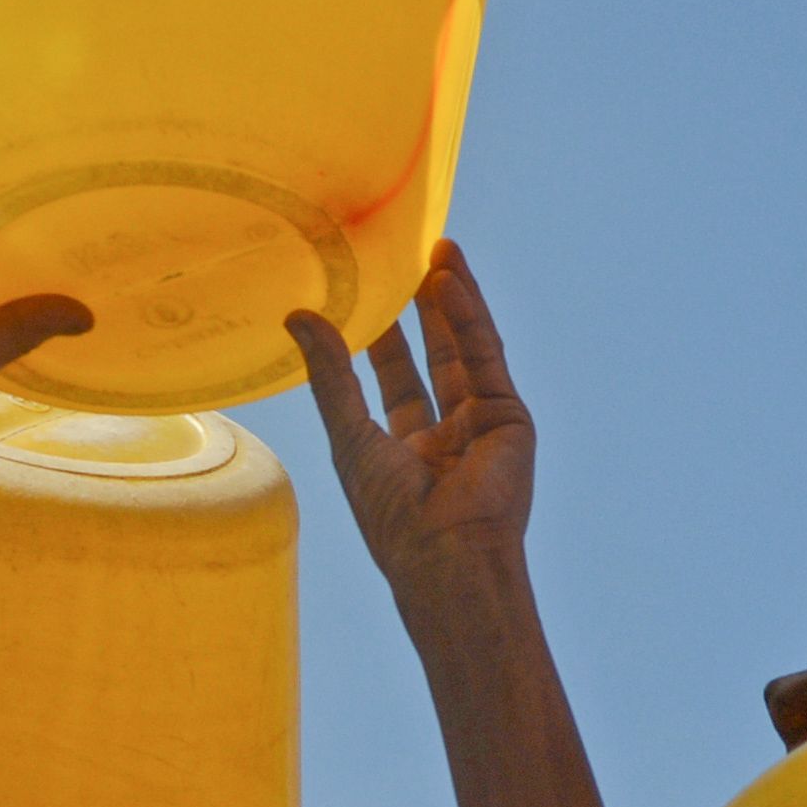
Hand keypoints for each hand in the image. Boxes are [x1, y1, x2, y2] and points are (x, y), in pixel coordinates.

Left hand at [285, 240, 532, 611]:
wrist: (446, 554)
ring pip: (465, 351)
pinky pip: (486, 357)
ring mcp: (481, 426)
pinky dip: (470, 318)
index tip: (369, 291)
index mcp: (405, 450)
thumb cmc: (390, 513)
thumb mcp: (348, 434)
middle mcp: (446, 436)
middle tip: (408, 259)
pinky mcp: (510, 418)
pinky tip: (451, 280)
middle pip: (434, 358)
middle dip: (423, 311)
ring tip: (436, 251)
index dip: (383, 335)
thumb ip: (329, 374)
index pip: (394, 379)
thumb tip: (297, 315)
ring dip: (452, 302)